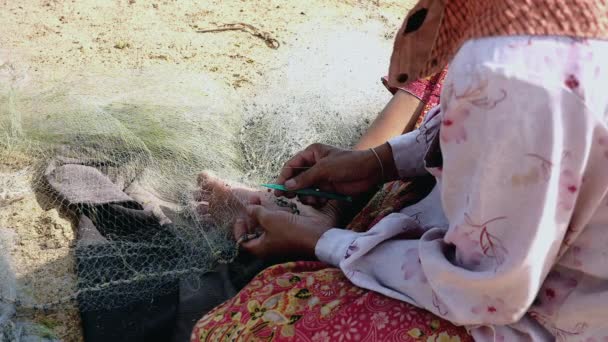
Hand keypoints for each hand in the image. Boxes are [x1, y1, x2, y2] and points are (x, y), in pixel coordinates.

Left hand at [234, 197, 335, 258]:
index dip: (239, 230)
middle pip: (255, 232)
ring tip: (262, 199)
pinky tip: (277, 206)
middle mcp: (269, 247)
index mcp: (260, 248)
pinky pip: (278, 225)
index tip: (240, 217)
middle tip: (253, 201)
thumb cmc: (290, 231)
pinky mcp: (290, 234)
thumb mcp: (270, 219)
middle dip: (252, 215)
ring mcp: (280, 241)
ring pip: (266, 227)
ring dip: (263, 213)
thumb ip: (257, 213)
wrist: (317, 237)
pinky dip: (275, 215)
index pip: (242, 242)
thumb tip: (249, 208)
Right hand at [275, 143, 396, 205]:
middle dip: (294, 188)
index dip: (284, 177)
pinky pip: (316, 195)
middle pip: (296, 178)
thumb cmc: (348, 163)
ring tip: (311, 199)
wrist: (370, 171)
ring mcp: (321, 177)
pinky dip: (316, 199)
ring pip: (305, 189)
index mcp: (312, 153)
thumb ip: (305, 178)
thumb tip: (287, 186)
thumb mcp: (324, 168)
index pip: (292, 165)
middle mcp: (314, 164)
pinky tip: (320, 201)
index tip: (278, 189)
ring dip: (306, 196)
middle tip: (288, 198)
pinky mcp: (328, 188)